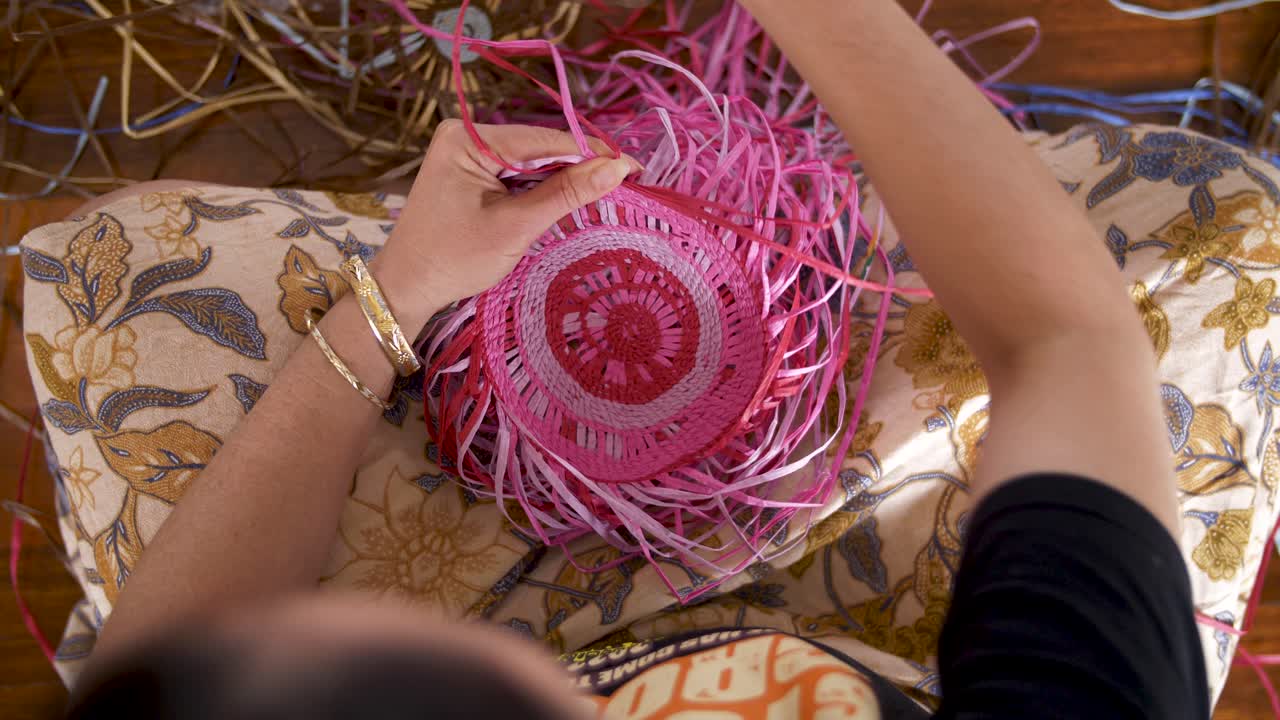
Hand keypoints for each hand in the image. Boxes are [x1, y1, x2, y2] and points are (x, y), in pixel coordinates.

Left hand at [369, 121, 639, 332]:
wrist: (406, 287)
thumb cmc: (454, 259)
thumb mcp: (515, 227)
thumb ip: (566, 195)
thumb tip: (618, 169)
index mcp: (468, 137)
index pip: (545, 139)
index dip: (593, 152)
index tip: (634, 168)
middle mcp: (466, 133)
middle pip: (539, 146)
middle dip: (581, 164)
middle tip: (628, 181)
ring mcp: (466, 151)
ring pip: (531, 160)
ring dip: (565, 176)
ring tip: (608, 189)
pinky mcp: (469, 170)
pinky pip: (516, 172)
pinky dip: (542, 186)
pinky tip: (570, 196)